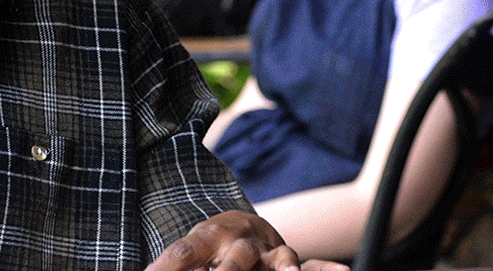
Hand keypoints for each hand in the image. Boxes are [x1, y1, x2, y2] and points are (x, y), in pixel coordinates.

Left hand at [145, 210, 349, 270]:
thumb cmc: (208, 247)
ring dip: (281, 268)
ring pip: (276, 260)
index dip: (166, 268)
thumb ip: (173, 265)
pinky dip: (326, 270)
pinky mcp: (288, 262)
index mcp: (207, 236)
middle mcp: (239, 242)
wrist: (240, 225)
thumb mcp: (189, 250)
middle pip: (235, 257)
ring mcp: (268, 252)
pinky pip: (310, 267)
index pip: (183, 252)